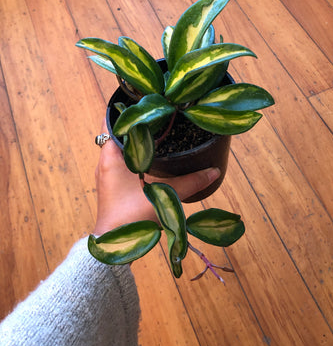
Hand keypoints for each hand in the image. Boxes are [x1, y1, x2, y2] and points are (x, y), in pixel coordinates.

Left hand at [93, 120, 219, 234]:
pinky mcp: (112, 185)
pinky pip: (121, 161)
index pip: (112, 122)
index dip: (126, 110)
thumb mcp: (163, 195)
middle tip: (157, 114)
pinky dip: (134, 155)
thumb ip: (189, 183)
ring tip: (157, 130)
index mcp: (111, 157)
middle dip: (135, 124)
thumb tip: (214, 171)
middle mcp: (105, 162)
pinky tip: (151, 157)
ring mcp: (107, 174)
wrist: (113, 244)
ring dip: (134, 140)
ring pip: (119, 148)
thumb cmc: (130, 216)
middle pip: (117, 133)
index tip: (144, 101)